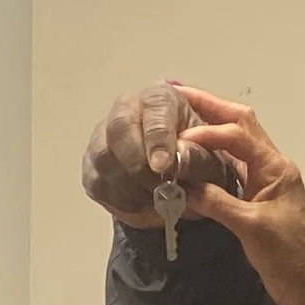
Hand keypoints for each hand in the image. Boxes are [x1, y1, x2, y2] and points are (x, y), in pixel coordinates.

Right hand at [81, 82, 235, 227]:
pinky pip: (98, 183)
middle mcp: (126, 109)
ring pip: (104, 158)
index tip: (164, 167)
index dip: (157, 138)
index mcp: (160, 98)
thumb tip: (178, 159)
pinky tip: (143, 205)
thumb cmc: (198, 160)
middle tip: (159, 189)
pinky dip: (121, 201)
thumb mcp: (211, 160)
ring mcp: (104, 136)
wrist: (183, 180)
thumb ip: (198, 158)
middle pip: (119, 127)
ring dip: (132, 186)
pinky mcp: (92, 165)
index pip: (153, 110)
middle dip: (139, 163)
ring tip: (157, 200)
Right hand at [168, 90, 304, 304]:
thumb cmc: (286, 255)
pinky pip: (231, 163)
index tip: (178, 138)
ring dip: (210, 124)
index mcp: (275, 168)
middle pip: (240, 124)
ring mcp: (263, 178)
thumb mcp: (250, 228)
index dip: (207, 131)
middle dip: (210, 106)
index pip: (238, 135)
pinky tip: (191, 150)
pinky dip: (211, 152)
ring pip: (236, 140)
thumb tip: (185, 186)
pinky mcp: (255, 194)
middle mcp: (270, 165)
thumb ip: (218, 203)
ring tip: (180, 113)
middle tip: (177, 93)